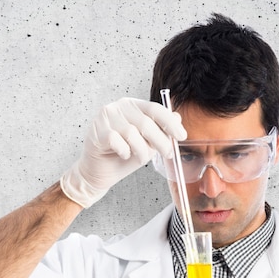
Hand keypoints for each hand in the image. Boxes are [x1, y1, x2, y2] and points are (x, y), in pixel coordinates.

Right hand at [60, 97, 186, 207]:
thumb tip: (177, 118)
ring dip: (141, 151)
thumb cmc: (123, 156)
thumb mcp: (147, 143)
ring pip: (132, 133)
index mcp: (132, 105)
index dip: (170, 123)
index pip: (155, 109)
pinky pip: (117, 141)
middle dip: (161, 141)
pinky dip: (124, 152)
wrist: (99, 172)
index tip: (181, 136)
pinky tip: (124, 155)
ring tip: (141, 158)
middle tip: (168, 153)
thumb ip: (160, 130)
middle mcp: (118, 107)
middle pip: (145, 122)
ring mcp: (105, 118)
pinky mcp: (96, 131)